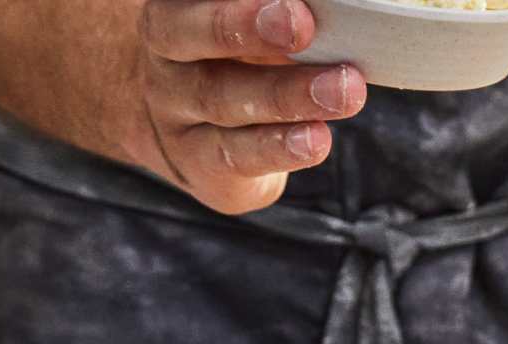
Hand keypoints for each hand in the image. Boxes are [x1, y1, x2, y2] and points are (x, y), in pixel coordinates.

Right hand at [134, 0, 365, 213]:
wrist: (186, 132)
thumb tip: (330, 8)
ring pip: (220, 100)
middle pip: (188, 34)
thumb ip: (277, 14)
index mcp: (173, 7)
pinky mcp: (199, 164)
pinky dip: (280, 148)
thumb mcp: (247, 27)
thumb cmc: (234, 62)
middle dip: (244, 27)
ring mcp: (174, 114)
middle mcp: (164, 56)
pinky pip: (236, 156)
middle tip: (301, 24)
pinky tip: (316, 138)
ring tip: (343, 90)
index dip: (231, 0)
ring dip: (286, 95)